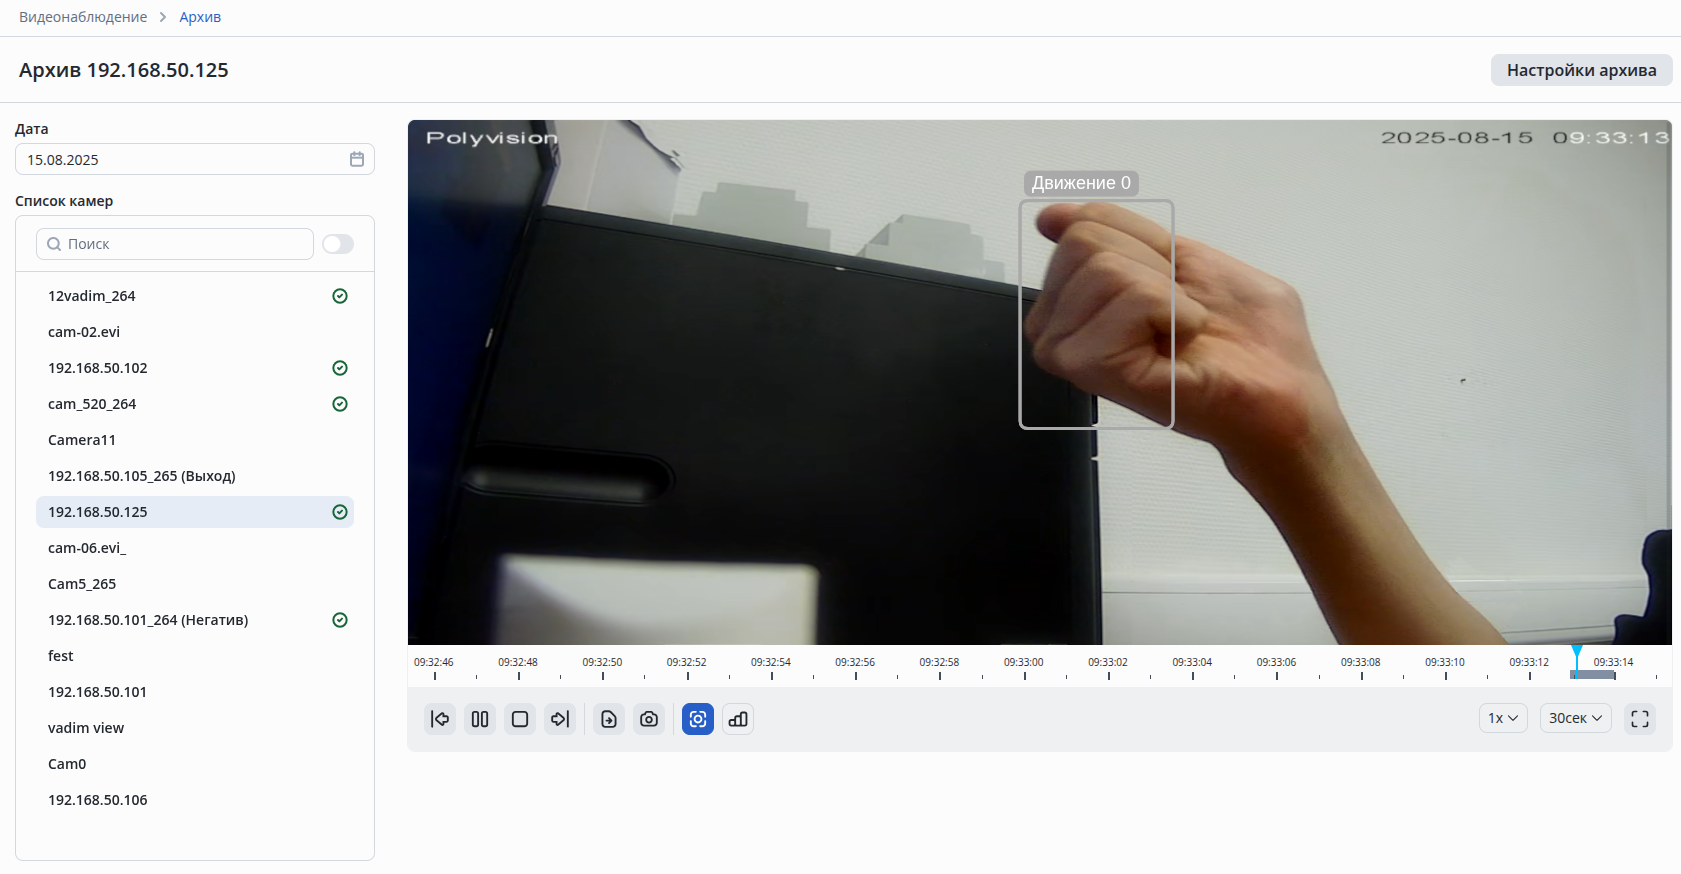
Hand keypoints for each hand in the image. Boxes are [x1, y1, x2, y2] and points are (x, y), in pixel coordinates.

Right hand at [1024, 202, 1346, 470]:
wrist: (1282, 394)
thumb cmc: (1248, 338)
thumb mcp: (1186, 258)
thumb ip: (1121, 233)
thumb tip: (1051, 217)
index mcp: (1077, 298)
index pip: (1084, 224)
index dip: (1146, 244)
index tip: (1172, 286)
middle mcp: (1060, 324)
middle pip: (1083, 241)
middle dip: (1152, 265)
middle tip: (1176, 313)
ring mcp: (1070, 350)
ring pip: (1103, 267)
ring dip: (1167, 294)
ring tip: (1181, 334)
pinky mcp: (1094, 369)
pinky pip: (1128, 298)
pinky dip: (1173, 311)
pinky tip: (1179, 348)